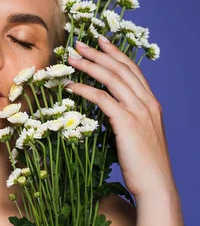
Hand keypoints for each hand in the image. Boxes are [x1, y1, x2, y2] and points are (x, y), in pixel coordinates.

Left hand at [66, 35, 175, 197]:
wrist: (155, 185)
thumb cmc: (144, 167)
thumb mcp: (138, 137)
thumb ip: (126, 121)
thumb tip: (107, 114)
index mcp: (151, 104)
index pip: (133, 70)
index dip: (115, 53)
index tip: (101, 40)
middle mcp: (147, 102)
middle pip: (121, 68)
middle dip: (98, 53)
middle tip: (79, 43)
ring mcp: (139, 111)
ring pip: (112, 79)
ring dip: (89, 65)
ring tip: (71, 58)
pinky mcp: (127, 122)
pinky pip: (102, 99)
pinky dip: (84, 89)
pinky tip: (70, 86)